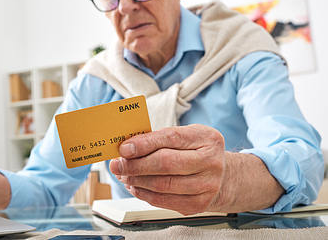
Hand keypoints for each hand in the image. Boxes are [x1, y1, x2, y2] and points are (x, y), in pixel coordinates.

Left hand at [110, 124, 283, 213]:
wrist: (224, 177)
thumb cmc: (197, 152)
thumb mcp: (186, 136)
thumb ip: (160, 138)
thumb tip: (128, 147)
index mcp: (207, 138)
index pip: (170, 138)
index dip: (144, 144)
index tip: (124, 148)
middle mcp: (211, 162)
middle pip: (165, 164)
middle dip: (135, 165)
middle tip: (117, 165)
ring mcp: (207, 186)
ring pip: (162, 185)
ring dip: (136, 181)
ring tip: (123, 175)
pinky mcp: (198, 205)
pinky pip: (164, 201)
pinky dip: (144, 194)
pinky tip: (134, 186)